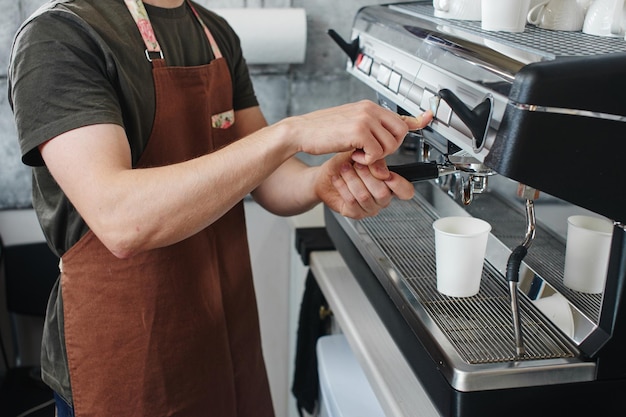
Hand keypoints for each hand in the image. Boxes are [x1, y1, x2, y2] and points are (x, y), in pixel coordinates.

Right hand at [281, 100, 432, 164]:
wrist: (301, 132)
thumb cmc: (321, 131)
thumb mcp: (350, 126)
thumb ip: (370, 131)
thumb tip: (387, 143)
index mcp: (369, 107)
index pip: (400, 115)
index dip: (418, 119)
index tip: (429, 117)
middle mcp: (369, 110)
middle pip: (400, 133)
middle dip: (390, 147)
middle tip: (371, 152)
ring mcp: (365, 118)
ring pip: (389, 145)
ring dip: (376, 155)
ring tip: (358, 153)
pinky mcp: (359, 131)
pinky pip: (376, 151)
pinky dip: (367, 159)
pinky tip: (354, 155)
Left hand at [314, 152, 414, 219]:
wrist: (325, 177)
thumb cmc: (344, 165)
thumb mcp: (360, 157)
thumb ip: (375, 161)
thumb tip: (384, 171)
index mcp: (389, 185)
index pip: (406, 191)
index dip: (399, 185)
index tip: (388, 175)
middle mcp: (381, 199)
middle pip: (382, 193)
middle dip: (367, 176)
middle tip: (356, 164)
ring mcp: (369, 208)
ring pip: (365, 197)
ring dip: (353, 180)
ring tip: (344, 169)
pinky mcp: (355, 213)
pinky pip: (351, 202)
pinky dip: (343, 187)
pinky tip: (338, 178)